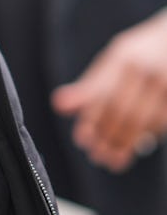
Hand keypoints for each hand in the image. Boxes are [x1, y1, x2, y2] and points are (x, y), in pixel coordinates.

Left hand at [51, 11, 166, 171]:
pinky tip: (136, 146)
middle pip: (124, 114)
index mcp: (123, 59)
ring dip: (126, 145)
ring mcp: (166, 84)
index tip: (82, 140)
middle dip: (109, 139)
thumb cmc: (139, 55)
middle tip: (98, 156)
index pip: (102, 97)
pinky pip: (160, 124)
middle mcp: (146, 70)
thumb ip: (90, 85)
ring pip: (144, 123)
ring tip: (113, 160)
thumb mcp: (113, 61)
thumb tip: (59, 105)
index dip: (91, 121)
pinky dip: (146, 137)